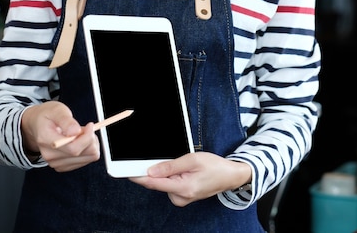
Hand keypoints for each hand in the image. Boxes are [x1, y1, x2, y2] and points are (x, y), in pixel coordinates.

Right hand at [21, 101, 99, 171]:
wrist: (37, 124)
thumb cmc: (47, 115)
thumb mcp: (56, 110)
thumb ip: (66, 120)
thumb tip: (76, 131)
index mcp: (46, 139)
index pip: (72, 148)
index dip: (86, 137)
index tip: (90, 125)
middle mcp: (50, 155)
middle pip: (81, 154)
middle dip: (90, 139)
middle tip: (85, 127)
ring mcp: (56, 163)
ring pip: (87, 158)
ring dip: (90, 144)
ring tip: (81, 133)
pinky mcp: (63, 166)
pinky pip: (85, 161)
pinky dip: (87, 150)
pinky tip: (80, 140)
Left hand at [130, 152, 251, 206]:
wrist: (230, 176)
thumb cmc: (214, 166)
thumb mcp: (192, 160)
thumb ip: (170, 166)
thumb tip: (151, 171)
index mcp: (183, 188)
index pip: (154, 183)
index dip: (138, 176)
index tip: (126, 171)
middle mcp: (181, 197)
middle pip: (157, 183)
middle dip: (154, 170)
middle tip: (160, 158)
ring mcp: (182, 198)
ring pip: (163, 183)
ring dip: (165, 172)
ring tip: (182, 164)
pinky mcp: (183, 196)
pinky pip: (170, 185)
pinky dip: (170, 176)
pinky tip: (180, 170)